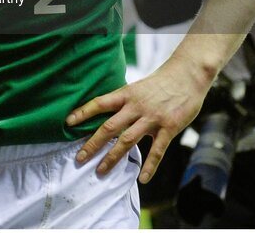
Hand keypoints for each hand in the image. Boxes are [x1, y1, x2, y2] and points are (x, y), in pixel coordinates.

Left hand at [65, 57, 209, 182]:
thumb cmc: (161, 82)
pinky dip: (150, 166)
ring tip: (100, 171)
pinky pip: (157, 151)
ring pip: (127, 141)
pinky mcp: (169, 128)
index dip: (83, 112)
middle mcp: (136, 106)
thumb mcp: (137, 87)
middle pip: (109, 127)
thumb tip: (106, 113)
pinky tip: (142, 179)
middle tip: (79, 158)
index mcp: (126, 94)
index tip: (68, 123)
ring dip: (112, 157)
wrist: (187, 76)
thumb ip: (124, 101)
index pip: (99, 103)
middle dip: (92, 144)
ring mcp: (152, 118)